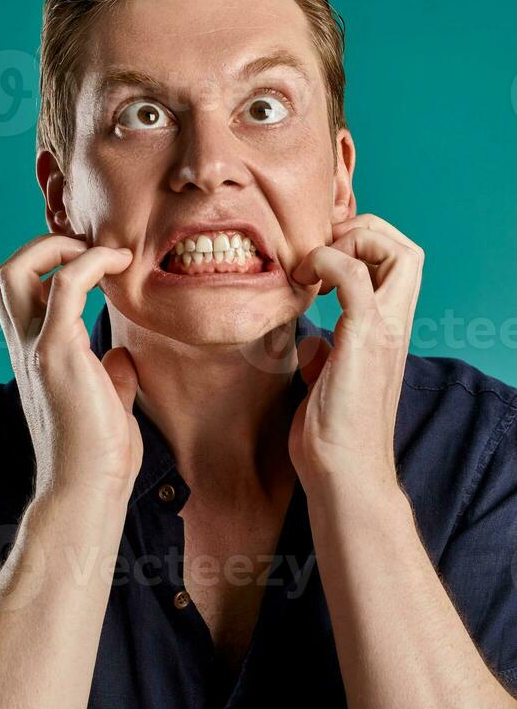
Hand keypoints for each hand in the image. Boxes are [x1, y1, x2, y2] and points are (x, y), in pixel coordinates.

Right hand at [0, 234, 142, 504]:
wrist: (89, 489)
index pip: (20, 293)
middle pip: (4, 274)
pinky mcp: (56, 352)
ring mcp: (35, 348)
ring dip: (62, 246)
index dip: (49, 266)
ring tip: (105, 253)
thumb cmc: (99, 454)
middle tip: (91, 251)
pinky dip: (91, 262)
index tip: (96, 266)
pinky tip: (120, 265)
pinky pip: (66, 284)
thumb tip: (119, 356)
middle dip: (44, 246)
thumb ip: (109, 375)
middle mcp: (24, 346)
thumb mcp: (106, 403)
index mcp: (33, 356)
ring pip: (17, 270)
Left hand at [287, 213, 424, 494]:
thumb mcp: (327, 382)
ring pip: (395, 251)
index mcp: (388, 332)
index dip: (362, 246)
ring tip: (311, 266)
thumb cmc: (333, 437)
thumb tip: (312, 343)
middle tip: (319, 254)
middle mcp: (395, 325)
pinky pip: (353, 275)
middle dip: (362, 233)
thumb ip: (327, 355)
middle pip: (406, 248)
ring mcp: (384, 330)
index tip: (319, 262)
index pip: (398, 264)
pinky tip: (300, 281)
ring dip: (348, 242)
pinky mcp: (363, 338)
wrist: (343, 475)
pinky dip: (326, 261)